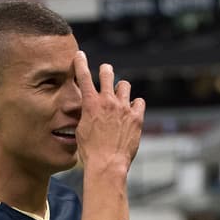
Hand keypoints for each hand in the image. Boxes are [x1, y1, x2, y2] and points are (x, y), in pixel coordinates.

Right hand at [71, 51, 144, 172]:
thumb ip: (86, 115)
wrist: (107, 164)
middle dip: (106, 71)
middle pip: (107, 73)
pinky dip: (135, 105)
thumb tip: (88, 110)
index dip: (81, 63)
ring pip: (124, 85)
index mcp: (90, 104)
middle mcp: (108, 101)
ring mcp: (124, 108)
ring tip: (120, 99)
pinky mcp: (137, 117)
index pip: (83, 76)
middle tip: (106, 72)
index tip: (80, 55)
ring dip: (121, 90)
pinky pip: (139, 101)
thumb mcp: (81, 130)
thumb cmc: (91, 151)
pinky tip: (132, 113)